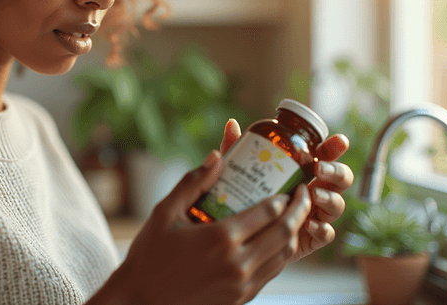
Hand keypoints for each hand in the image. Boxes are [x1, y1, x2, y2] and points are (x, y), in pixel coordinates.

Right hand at [94, 151, 312, 304]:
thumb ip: (193, 183)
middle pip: (284, 232)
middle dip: (300, 211)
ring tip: (295, 217)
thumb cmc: (149, 255)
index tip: (294, 184)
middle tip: (304, 195)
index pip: (268, 212)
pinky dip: (281, 254)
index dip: (287, 197)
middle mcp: (237, 262)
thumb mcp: (164, 213)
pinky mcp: (241, 298)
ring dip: (295, 233)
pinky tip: (277, 242)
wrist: (142, 301)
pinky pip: (272, 272)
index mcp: (220, 237)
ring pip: (283, 255)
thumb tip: (217, 156)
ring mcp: (242, 284)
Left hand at [221, 119, 353, 262]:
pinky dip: (322, 228)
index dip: (335, 147)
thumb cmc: (245, 197)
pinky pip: (327, 233)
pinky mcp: (313, 238)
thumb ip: (238, 150)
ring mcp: (317, 215)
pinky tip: (309, 224)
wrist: (242, 237)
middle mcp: (315, 190)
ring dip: (330, 198)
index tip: (338, 141)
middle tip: (318, 168)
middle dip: (336, 171)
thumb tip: (232, 124)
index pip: (326, 155)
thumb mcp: (240, 172)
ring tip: (313, 195)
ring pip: (337, 205)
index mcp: (304, 171)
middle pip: (341, 179)